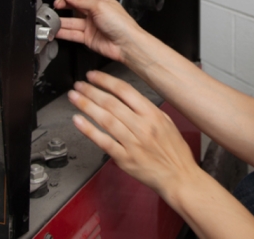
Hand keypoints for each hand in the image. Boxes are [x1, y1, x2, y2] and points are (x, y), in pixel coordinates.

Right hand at [53, 0, 142, 62]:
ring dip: (62, 20)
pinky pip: (73, 34)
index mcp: (100, 0)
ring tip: (52, 19)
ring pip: (72, 21)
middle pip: (76, 6)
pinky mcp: (88, 38)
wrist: (126, 44)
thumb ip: (81, 1)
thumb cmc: (121, 24)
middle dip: (64, 4)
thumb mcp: (99, 6)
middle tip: (56, 4)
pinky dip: (64, 33)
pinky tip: (57, 31)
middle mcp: (95, 12)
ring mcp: (91, 26)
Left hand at [68, 70, 199, 196]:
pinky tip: (78, 121)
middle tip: (79, 85)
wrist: (179, 176)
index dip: (106, 81)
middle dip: (91, 91)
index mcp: (152, 114)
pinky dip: (89, 130)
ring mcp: (132, 143)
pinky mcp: (125, 158)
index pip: (125, 90)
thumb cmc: (174, 151)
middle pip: (111, 103)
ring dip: (86, 106)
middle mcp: (142, 126)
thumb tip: (128, 97)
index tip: (93, 76)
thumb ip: (148, 109)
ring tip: (75, 98)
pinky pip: (103, 141)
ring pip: (105, 119)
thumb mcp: (167, 122)